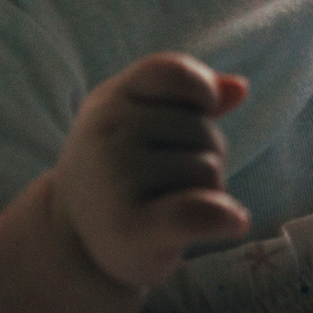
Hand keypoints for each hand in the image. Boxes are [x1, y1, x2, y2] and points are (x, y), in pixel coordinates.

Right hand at [51, 53, 252, 290]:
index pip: (176, 74)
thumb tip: (239, 87)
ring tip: (167, 202)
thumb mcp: (139, 124)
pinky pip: (196, 214)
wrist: (72, 238)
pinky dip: (223, 220)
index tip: (201, 112)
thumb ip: (186, 100)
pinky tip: (234, 223)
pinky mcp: (132, 230)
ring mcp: (116, 179)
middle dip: (203, 155)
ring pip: (208, 172)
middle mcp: (108, 133)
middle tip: (168, 179)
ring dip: (206, 191)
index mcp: (111, 99)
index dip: (203, 92)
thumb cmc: (120, 173)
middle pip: (204, 131)